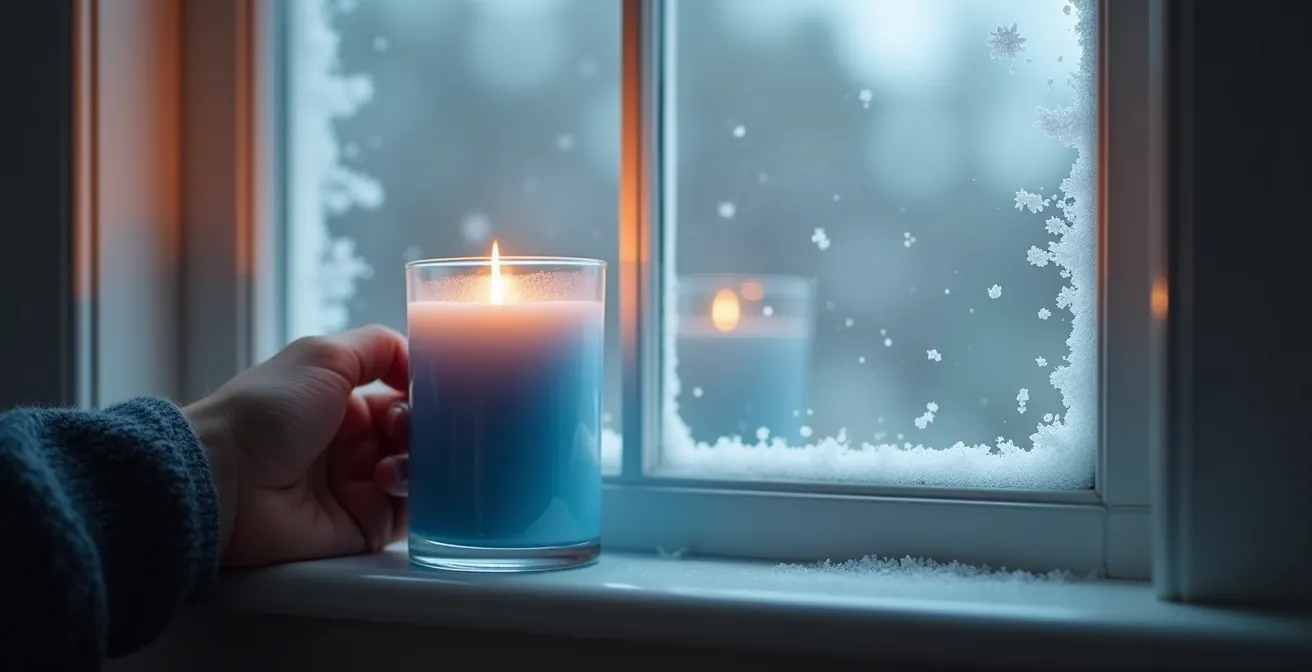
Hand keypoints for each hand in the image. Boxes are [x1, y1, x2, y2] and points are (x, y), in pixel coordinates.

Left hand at [184, 325, 412, 566]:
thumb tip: (418, 357)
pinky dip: (415, 495)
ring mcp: (361, 484)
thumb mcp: (324, 356)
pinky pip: (411, 511)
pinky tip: (388, 481)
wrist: (226, 479)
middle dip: (426, 426)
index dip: (424, 392)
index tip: (440, 390)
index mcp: (344, 402)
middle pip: (419, 433)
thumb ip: (379, 347)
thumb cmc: (265, 412)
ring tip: (391, 458)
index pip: (404, 395)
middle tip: (409, 426)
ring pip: (421, 470)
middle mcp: (355, 443)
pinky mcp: (365, 523)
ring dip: (419, 459)